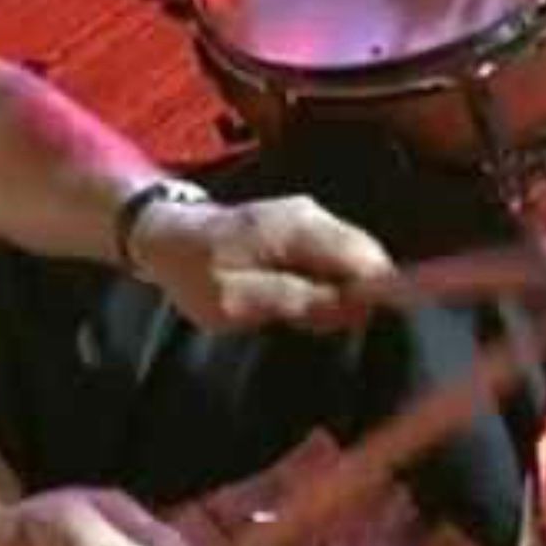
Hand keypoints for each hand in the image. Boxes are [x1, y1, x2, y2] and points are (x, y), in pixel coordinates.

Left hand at [130, 194, 393, 332]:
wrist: (165, 236)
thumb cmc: (193, 270)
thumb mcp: (233, 298)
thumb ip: (291, 298)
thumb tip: (349, 306)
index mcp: (297, 227)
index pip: (367, 259)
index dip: (380, 297)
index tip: (363, 330)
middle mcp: (314, 215)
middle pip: (369, 260)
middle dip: (359, 300)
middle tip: (320, 328)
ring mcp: (312, 219)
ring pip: (356, 263)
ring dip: (342, 296)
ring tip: (307, 319)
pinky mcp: (307, 230)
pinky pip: (338, 261)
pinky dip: (330, 287)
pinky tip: (304, 306)